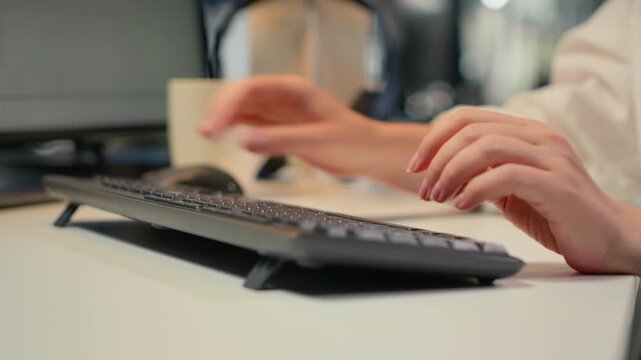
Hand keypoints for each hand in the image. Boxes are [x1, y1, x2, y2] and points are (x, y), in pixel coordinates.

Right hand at [199, 75, 427, 189]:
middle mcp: (284, 98)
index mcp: (294, 91)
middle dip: (221, 110)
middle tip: (207, 131)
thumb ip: (282, 140)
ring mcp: (281, 113)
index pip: (252, 88)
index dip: (229, 104)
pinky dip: (236, 129)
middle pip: (242, 96)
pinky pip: (252, 124)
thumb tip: (247, 140)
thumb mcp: (318, 140)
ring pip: (243, 109)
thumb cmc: (354, 141)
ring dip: (225, 119)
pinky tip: (225, 136)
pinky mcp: (281, 128)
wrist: (368, 154)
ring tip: (208, 134)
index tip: (217, 123)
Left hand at [407, 107, 640, 274]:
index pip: (468, 117)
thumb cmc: (556, 213)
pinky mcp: (557, 184)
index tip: (416, 165)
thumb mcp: (511, 187)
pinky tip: (462, 205)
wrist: (606, 237)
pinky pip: (507, 175)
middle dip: (438, 159)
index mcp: (525, 132)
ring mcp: (551, 157)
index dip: (435, 137)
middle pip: (472, 130)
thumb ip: (484, 172)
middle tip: (425, 188)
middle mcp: (539, 137)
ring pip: (486, 147)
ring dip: (452, 173)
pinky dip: (476, 188)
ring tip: (440, 197)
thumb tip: (443, 172)